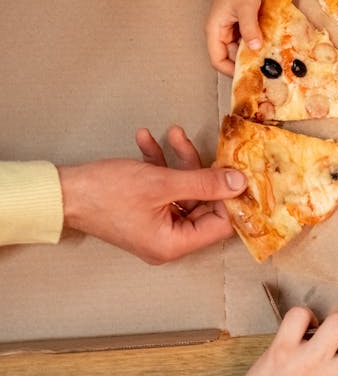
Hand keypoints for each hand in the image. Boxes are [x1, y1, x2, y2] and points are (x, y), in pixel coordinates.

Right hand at [59, 125, 245, 263]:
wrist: (60, 191)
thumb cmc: (105, 193)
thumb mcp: (161, 183)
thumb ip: (204, 182)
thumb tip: (239, 183)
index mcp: (174, 243)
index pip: (221, 224)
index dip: (230, 197)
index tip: (236, 169)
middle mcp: (168, 239)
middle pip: (203, 203)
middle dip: (200, 168)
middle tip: (201, 143)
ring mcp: (156, 224)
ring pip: (183, 189)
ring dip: (179, 160)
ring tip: (174, 132)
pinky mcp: (144, 209)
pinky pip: (162, 186)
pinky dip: (159, 163)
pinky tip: (147, 139)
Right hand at [205, 0, 262, 75]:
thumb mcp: (246, 7)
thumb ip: (249, 28)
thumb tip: (255, 48)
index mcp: (214, 31)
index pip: (217, 60)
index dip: (231, 71)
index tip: (249, 74)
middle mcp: (219, 33)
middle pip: (229, 58)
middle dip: (244, 65)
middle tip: (263, 71)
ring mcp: (229, 30)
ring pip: (238, 50)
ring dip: (251, 55)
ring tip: (268, 62)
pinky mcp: (238, 26)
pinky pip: (245, 41)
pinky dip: (255, 45)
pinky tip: (268, 48)